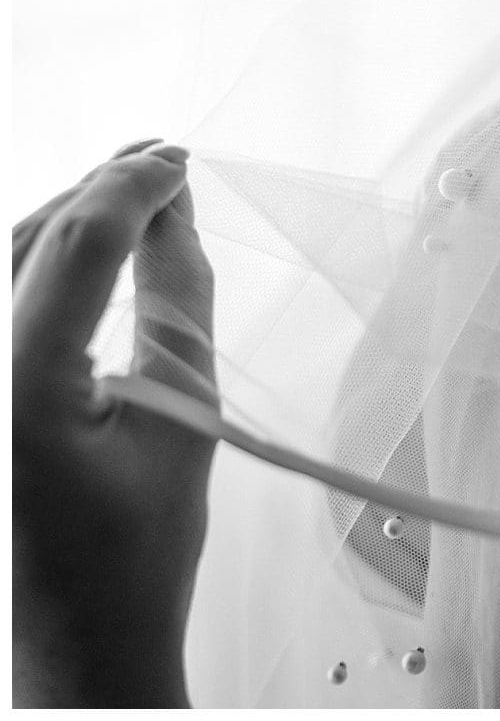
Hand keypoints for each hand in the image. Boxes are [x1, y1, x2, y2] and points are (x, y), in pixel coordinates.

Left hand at [14, 141, 216, 706]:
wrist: (77, 638)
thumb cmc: (140, 548)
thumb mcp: (181, 417)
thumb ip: (178, 301)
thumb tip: (176, 211)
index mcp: (19, 388)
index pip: (75, 243)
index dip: (132, 186)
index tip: (184, 158)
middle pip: (28, 240)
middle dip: (99, 188)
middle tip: (169, 158)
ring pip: (7, 264)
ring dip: (71, 216)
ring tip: (141, 187)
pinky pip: (4, 304)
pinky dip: (48, 260)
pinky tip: (98, 245)